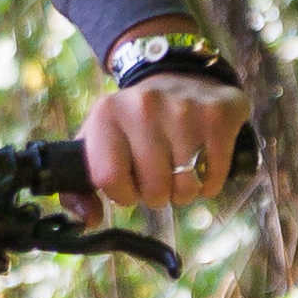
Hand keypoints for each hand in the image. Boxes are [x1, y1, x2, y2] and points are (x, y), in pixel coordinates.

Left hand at [81, 66, 252, 215]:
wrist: (180, 77)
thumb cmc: (135, 123)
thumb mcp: (99, 142)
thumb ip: (80, 187)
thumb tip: (89, 220)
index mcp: (107, 114)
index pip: (109, 179)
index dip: (122, 193)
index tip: (130, 183)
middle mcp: (143, 106)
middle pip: (153, 190)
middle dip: (157, 194)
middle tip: (160, 173)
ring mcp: (183, 109)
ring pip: (186, 189)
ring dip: (184, 190)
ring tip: (180, 167)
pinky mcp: (217, 115)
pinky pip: (214, 179)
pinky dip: (210, 183)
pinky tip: (202, 162)